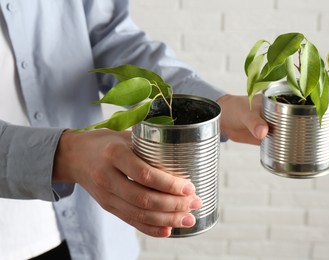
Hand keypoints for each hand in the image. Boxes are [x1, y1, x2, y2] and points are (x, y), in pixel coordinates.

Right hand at [53, 129, 201, 236]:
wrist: (74, 156)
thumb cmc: (105, 143)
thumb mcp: (125, 137)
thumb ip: (149, 146)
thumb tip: (183, 154)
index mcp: (114, 155)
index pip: (144, 174)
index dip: (169, 184)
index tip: (190, 187)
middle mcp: (108, 177)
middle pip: (144, 199)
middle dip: (174, 205)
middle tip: (195, 203)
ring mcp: (106, 195)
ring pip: (139, 214)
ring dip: (167, 220)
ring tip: (188, 219)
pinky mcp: (107, 206)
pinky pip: (131, 221)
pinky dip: (151, 228)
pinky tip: (168, 230)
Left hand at [217, 94, 328, 153]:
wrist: (224, 119)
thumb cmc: (235, 109)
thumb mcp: (246, 112)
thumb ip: (254, 121)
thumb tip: (263, 132)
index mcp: (284, 97)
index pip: (314, 99)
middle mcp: (288, 110)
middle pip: (318, 116)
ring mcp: (284, 124)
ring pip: (310, 130)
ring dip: (326, 139)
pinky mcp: (278, 137)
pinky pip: (297, 142)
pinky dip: (309, 148)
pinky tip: (320, 156)